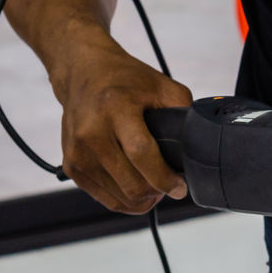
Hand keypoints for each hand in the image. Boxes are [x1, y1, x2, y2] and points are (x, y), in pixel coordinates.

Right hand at [52, 35, 191, 213]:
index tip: (180, 187)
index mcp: (115, 107)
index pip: (141, 154)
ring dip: (144, 198)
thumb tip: (199, 144)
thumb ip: (183, 112)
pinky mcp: (71, 165)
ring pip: (120, 197)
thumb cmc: (123, 79)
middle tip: (170, 185)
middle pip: (131, 183)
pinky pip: (106, 199)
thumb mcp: (160, 85)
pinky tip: (137, 186)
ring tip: (154, 184)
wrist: (82, 72)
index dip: (165, 178)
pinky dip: (126, 200)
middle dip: (158, 191)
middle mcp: (91, 131)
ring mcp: (78, 151)